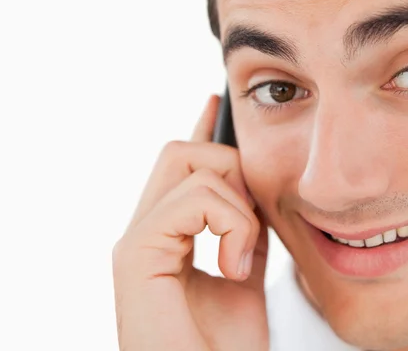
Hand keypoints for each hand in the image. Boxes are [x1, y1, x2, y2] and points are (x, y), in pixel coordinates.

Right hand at [112, 95, 268, 350]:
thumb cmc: (224, 345)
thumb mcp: (244, 272)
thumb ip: (242, 229)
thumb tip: (251, 193)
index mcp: (169, 235)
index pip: (181, 167)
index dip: (200, 130)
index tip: (215, 101)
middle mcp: (146, 231)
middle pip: (181, 151)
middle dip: (229, 167)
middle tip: (249, 221)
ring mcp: (137, 240)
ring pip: (188, 163)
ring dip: (236, 207)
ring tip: (241, 258)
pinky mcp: (136, 254)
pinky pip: (190, 199)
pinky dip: (228, 225)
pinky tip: (232, 266)